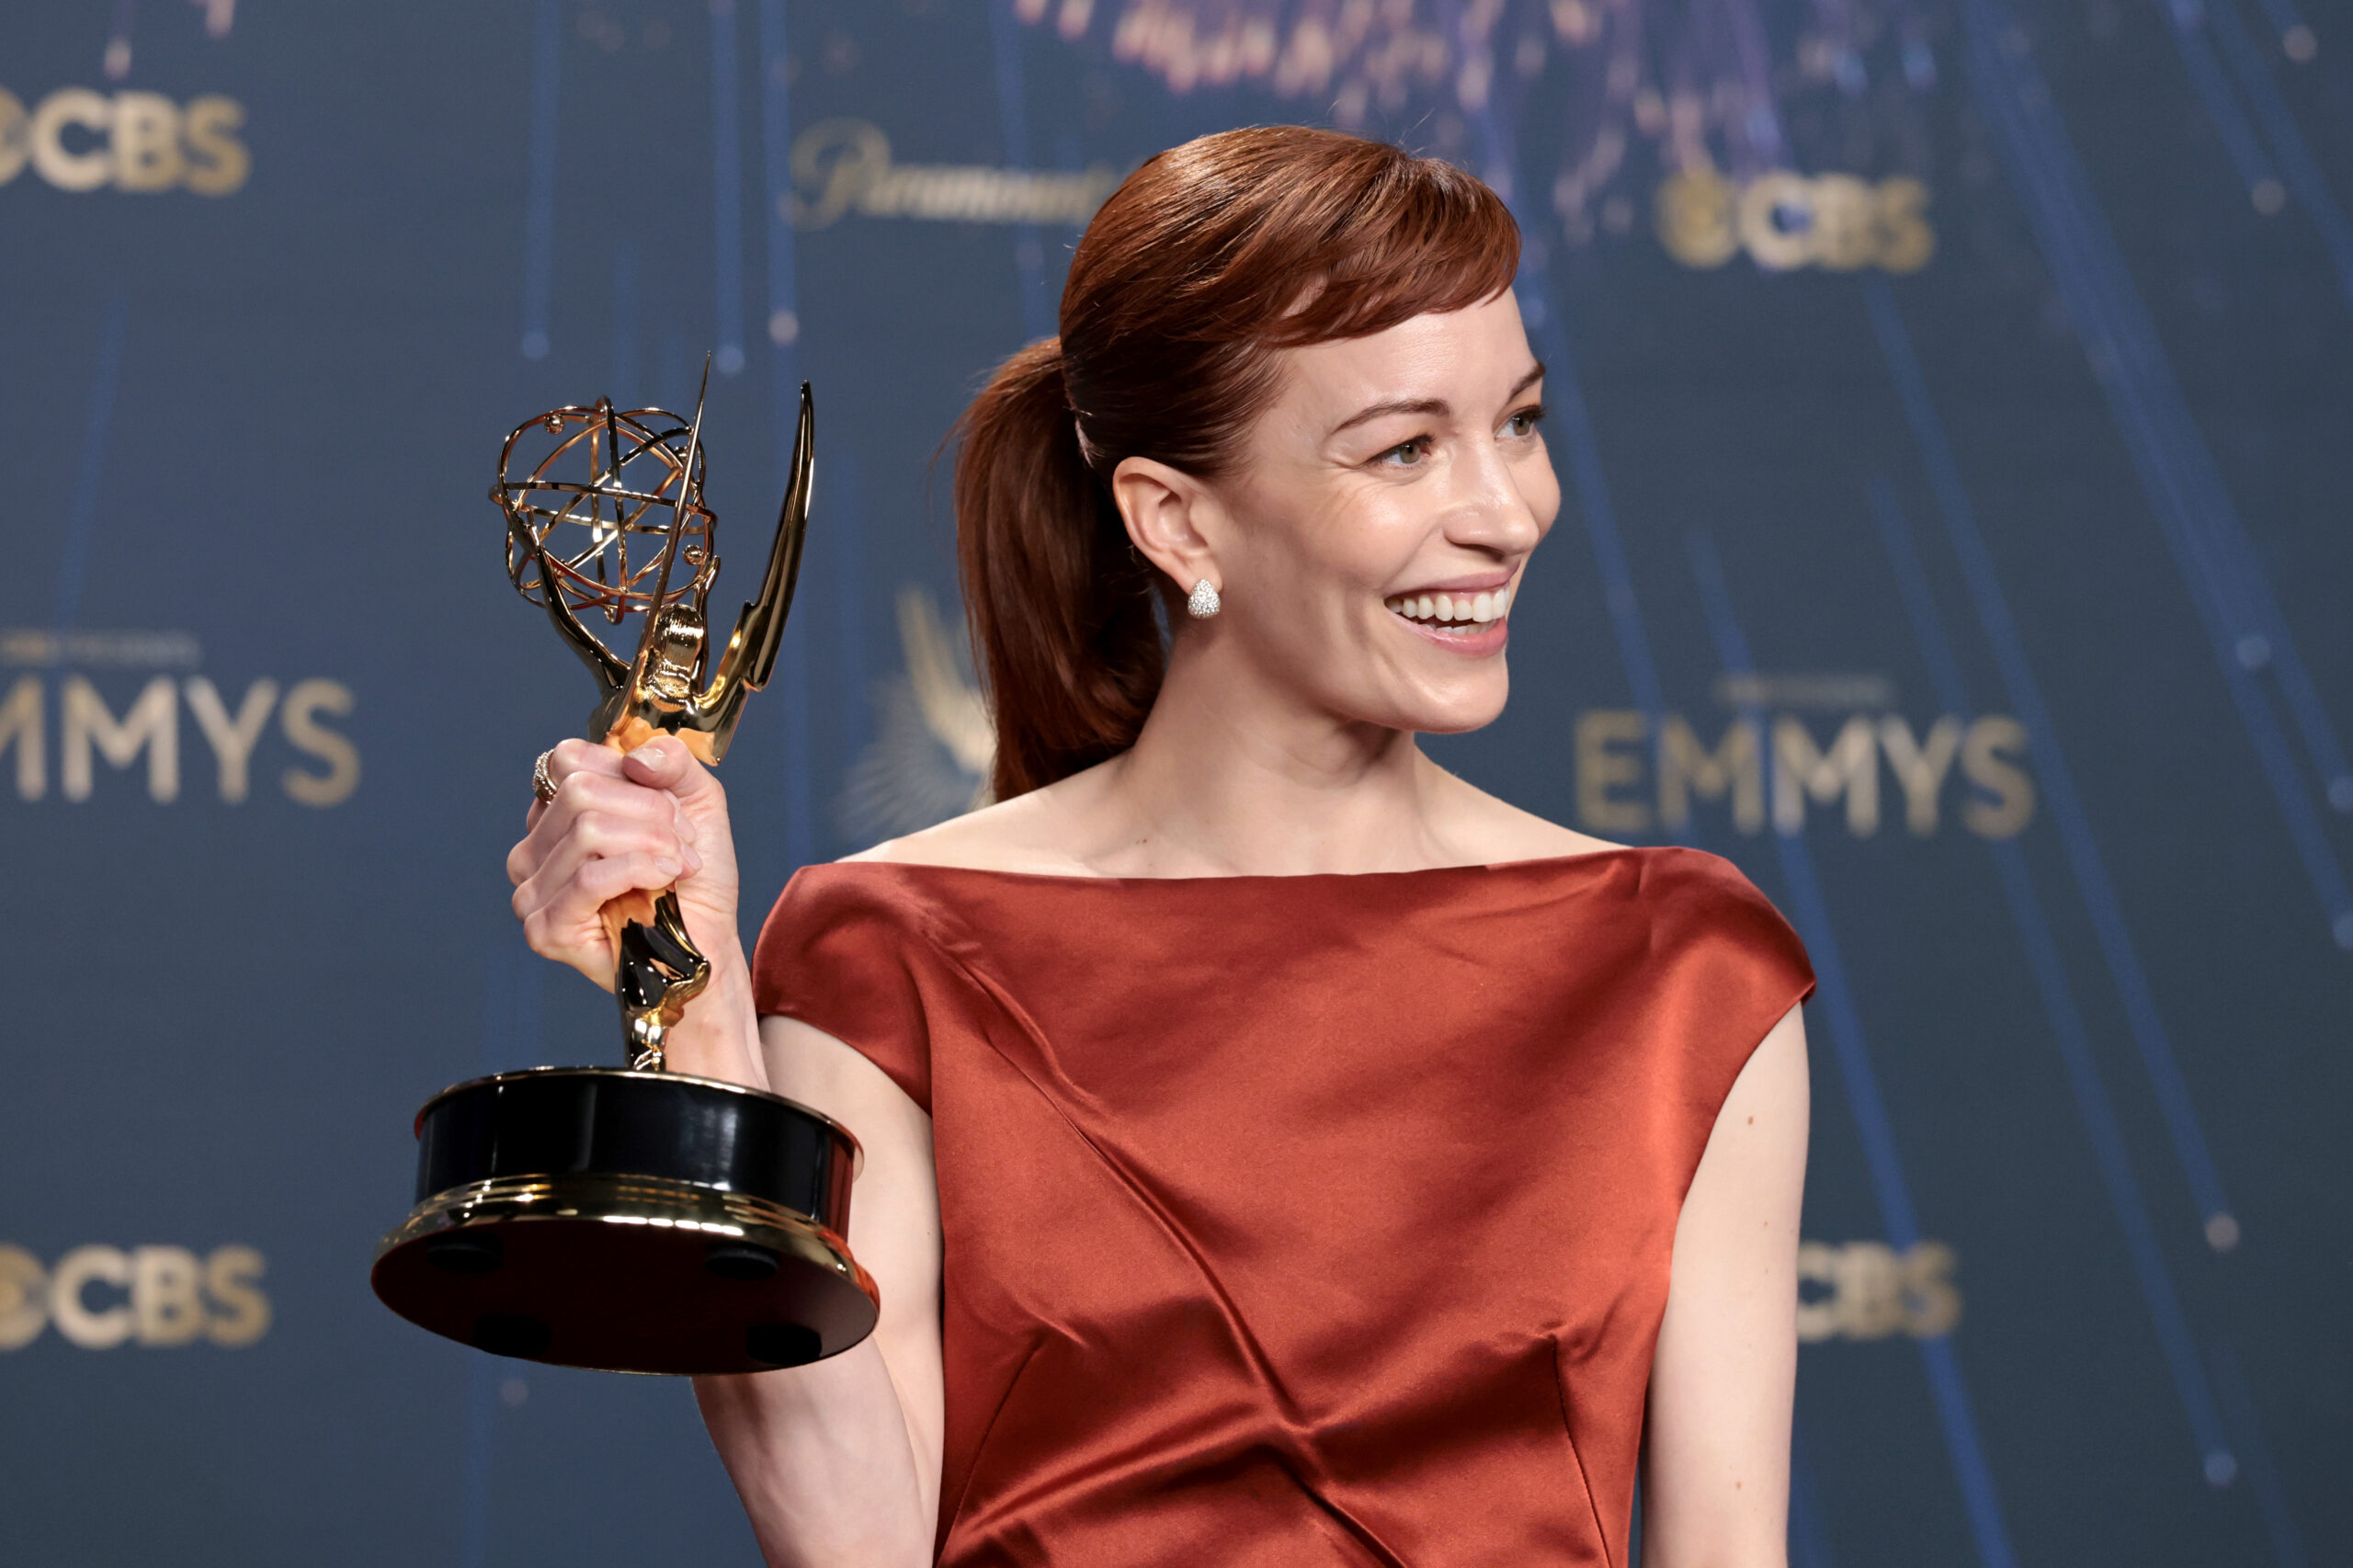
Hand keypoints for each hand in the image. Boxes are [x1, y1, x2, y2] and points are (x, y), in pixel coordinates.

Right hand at [506, 736, 742, 990]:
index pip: (569, 760)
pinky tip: (666, 880)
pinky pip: (589, 877)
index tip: (673, 808)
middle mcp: (535, 848)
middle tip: (684, 843)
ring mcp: (532, 889)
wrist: (708, 944)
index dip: (630, 777)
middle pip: (580, 792)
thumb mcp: (696, 800)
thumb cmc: (694, 878)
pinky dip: (639, 870)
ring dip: (653, 844)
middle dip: (650, 812)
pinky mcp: (545, 928)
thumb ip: (671, 762)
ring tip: (680, 867)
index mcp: (558, 812)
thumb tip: (635, 757)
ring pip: (587, 829)